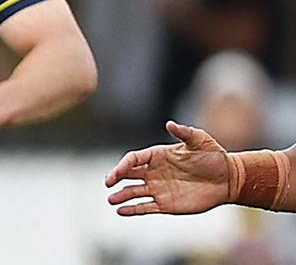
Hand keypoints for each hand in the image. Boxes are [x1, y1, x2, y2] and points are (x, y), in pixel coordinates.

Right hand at [105, 120, 230, 215]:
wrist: (228, 179)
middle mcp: (154, 172)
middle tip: (108, 184)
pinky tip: (122, 212)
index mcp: (157, 155)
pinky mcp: (166, 205)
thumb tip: (169, 123)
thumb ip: (184, 132)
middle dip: (116, 178)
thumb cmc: (214, 156)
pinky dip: (133, 210)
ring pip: (134, 192)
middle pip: (128, 175)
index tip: (118, 172)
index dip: (123, 165)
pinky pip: (146, 207)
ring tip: (111, 201)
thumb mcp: (200, 140)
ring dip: (122, 196)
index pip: (133, 159)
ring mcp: (159, 189)